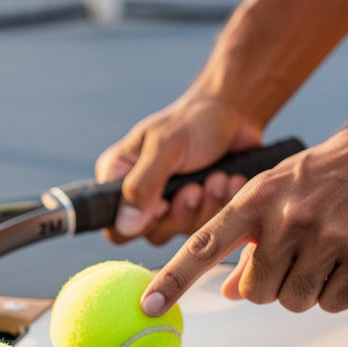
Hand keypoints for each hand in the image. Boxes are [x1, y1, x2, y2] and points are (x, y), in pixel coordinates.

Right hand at [95, 97, 263, 245]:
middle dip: (181, 212)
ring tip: (218, 177)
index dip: (138, 225)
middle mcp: (140, 196)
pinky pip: (208, 225)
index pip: (113, 224)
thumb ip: (143, 186)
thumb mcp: (165, 147)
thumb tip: (126, 225)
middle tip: (195, 188)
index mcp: (118, 178)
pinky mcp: (197, 210)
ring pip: (182, 232)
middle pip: (151, 233)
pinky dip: (223, 204)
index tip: (163, 203)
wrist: (234, 113)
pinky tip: (231, 180)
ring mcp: (170, 206)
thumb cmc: (193, 121)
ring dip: (206, 206)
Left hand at [141, 125, 347, 315]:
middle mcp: (287, 218)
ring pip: (293, 301)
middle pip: (255, 292)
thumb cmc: (325, 172)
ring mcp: (328, 237)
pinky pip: (333, 303)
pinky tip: (345, 259)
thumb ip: (246, 241)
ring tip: (320, 252)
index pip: (203, 246)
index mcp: (255, 199)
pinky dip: (336, 291)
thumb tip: (227, 290)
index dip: (173, 279)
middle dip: (268, 284)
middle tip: (290, 256)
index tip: (149, 304)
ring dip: (303, 288)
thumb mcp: (274, 194)